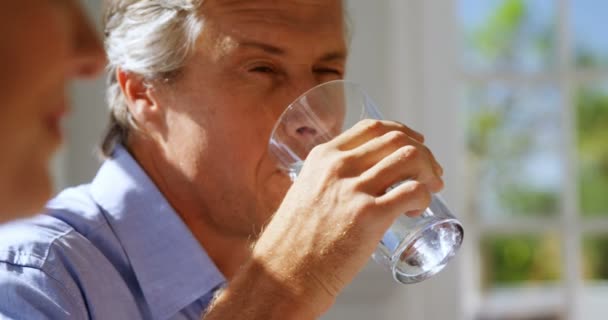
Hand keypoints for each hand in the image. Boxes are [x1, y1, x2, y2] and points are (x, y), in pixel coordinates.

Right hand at [251, 119, 443, 316]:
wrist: (285, 273)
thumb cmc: (295, 241)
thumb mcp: (306, 192)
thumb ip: (328, 180)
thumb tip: (358, 180)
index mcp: (323, 157)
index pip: (372, 128)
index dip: (402, 132)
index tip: (415, 144)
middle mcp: (338, 166)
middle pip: (396, 140)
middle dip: (423, 153)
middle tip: (432, 173)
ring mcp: (354, 190)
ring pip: (409, 158)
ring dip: (430, 171)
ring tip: (432, 189)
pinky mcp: (368, 216)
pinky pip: (413, 191)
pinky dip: (424, 197)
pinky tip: (418, 209)